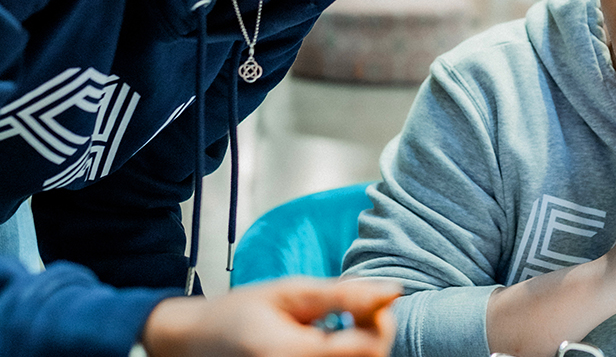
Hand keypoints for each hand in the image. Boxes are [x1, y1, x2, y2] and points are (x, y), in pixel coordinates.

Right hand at [142, 276, 399, 356]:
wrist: (194, 342)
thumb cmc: (238, 312)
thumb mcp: (291, 292)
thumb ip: (344, 295)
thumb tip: (393, 292)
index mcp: (294, 354)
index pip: (369, 347)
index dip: (381, 320)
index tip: (370, 298)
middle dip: (374, 334)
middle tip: (357, 310)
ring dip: (360, 348)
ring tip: (339, 326)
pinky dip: (342, 356)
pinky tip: (327, 343)